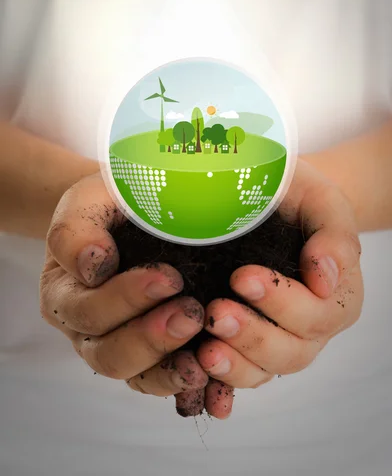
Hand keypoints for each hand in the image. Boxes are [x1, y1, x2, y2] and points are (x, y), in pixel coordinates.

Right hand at [40, 173, 207, 398]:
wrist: (135, 212)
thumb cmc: (111, 204)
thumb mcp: (87, 201)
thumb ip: (76, 229)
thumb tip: (94, 265)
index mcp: (64, 292)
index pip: (88, 310)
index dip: (127, 299)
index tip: (169, 277)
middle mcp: (86, 330)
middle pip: (108, 353)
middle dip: (151, 337)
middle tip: (192, 313)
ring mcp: (119, 346)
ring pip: (136, 377)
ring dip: (170, 368)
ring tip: (203, 355)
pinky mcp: (151, 357)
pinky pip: (164, 382)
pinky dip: (187, 384)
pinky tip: (213, 380)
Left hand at [196, 158, 363, 401]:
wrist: (270, 201)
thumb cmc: (297, 197)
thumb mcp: (322, 201)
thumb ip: (333, 235)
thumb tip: (324, 280)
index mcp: (337, 297)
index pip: (317, 314)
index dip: (280, 302)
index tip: (241, 276)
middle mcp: (311, 328)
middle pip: (291, 352)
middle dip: (252, 336)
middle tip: (216, 313)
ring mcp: (278, 340)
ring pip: (263, 371)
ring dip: (234, 365)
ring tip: (205, 351)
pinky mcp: (245, 345)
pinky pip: (237, 374)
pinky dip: (217, 382)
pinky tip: (196, 373)